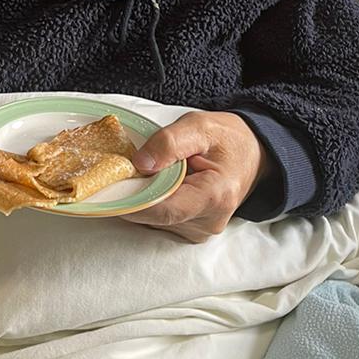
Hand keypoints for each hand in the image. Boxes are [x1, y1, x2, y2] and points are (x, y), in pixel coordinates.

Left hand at [123, 111, 266, 242]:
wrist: (251, 154)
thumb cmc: (226, 139)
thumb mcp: (199, 126)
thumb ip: (169, 142)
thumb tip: (139, 164)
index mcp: (215, 196)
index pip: (164, 210)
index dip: (133, 202)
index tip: (108, 190)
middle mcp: (208, 221)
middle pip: (156, 218)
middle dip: (131, 198)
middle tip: (111, 176)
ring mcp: (200, 230)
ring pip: (154, 222)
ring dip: (140, 200)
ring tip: (135, 176)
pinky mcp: (192, 231)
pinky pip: (160, 222)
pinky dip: (149, 204)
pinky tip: (149, 186)